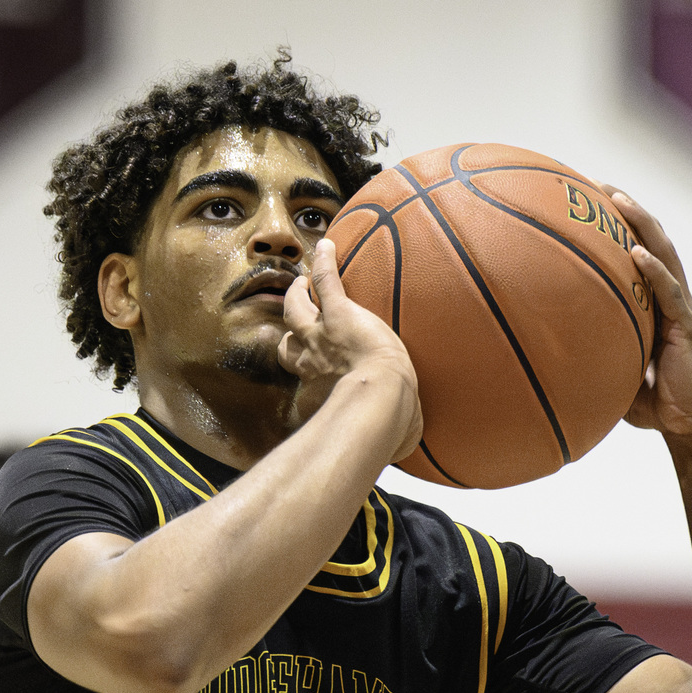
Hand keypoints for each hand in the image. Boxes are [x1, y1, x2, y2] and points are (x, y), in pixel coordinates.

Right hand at [278, 238, 422, 458]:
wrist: (381, 401)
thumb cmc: (385, 426)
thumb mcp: (380, 435)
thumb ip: (388, 436)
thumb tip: (404, 447)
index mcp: (317, 392)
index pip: (301, 380)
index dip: (300, 370)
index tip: (304, 365)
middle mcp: (311, 363)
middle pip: (287, 342)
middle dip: (290, 330)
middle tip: (295, 312)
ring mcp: (321, 336)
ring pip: (296, 309)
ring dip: (297, 294)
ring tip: (300, 280)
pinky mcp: (340, 314)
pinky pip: (325, 283)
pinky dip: (322, 263)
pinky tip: (325, 245)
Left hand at [603, 188, 691, 441]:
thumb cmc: (655, 404)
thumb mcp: (613, 374)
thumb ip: (590, 357)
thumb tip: (542, 357)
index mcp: (655, 304)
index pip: (637, 253)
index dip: (618, 226)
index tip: (588, 201)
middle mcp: (671, 298)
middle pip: (651, 241)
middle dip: (627, 209)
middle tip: (597, 184)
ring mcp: (682, 310)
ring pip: (664, 256)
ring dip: (642, 225)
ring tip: (619, 200)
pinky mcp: (688, 327)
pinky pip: (670, 293)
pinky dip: (654, 271)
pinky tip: (636, 253)